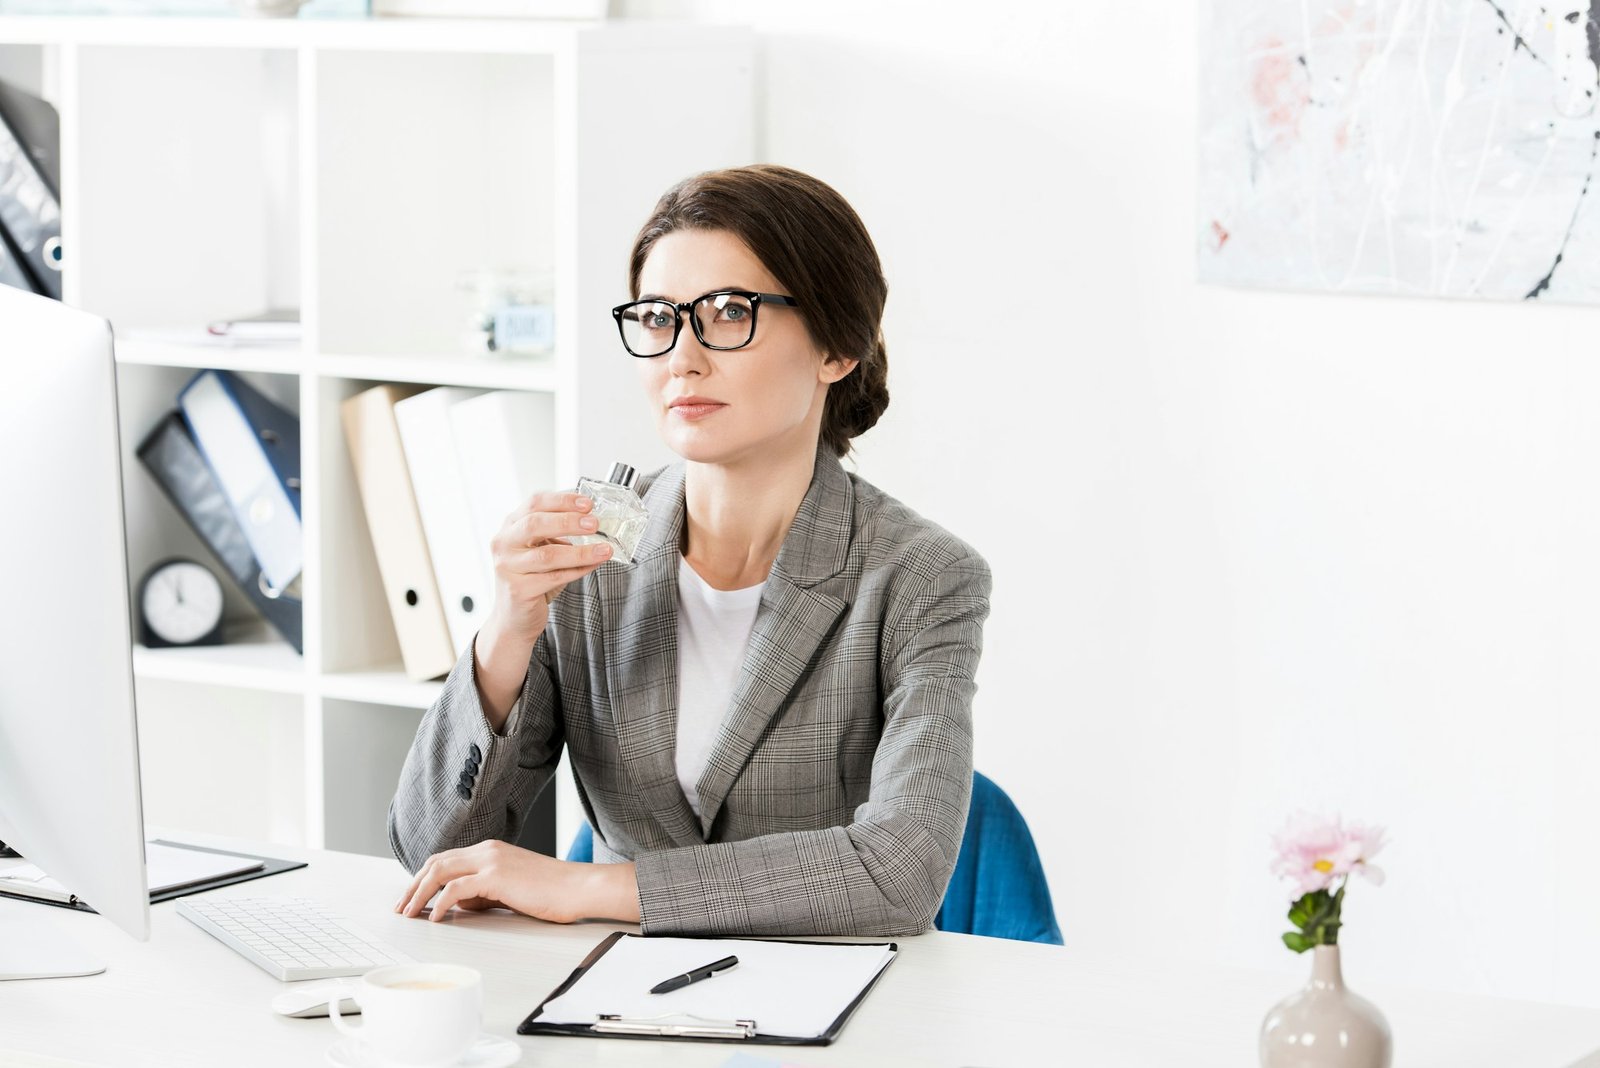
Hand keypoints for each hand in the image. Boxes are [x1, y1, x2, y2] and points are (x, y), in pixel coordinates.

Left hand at [394, 840, 639, 924]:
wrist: (578, 888)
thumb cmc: (552, 891)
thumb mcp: (510, 890)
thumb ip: (483, 893)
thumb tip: (458, 904)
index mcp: (490, 850)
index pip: (446, 859)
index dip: (423, 878)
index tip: (411, 898)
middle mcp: (487, 850)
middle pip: (436, 862)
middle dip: (413, 886)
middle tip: (400, 908)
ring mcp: (491, 860)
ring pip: (440, 871)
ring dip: (419, 893)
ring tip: (409, 913)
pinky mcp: (496, 876)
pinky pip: (456, 888)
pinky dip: (440, 903)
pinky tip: (435, 918)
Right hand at [486, 490, 613, 644]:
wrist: (513, 618)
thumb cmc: (532, 578)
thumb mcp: (541, 549)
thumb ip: (559, 534)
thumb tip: (594, 522)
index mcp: (510, 526)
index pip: (534, 503)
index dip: (562, 500)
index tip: (588, 503)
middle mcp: (504, 544)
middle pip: (535, 524)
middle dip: (568, 521)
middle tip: (594, 523)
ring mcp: (507, 567)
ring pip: (548, 555)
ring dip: (581, 551)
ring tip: (604, 549)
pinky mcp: (518, 590)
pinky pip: (554, 578)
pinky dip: (578, 570)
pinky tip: (593, 565)